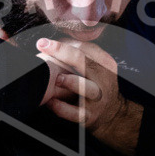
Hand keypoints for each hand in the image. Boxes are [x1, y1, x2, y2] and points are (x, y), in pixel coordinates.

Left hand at [35, 38, 142, 155]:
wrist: (112, 114)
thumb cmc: (96, 85)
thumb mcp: (96, 68)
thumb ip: (81, 53)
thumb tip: (55, 40)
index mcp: (104, 64)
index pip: (85, 48)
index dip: (63, 44)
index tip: (43, 42)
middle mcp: (102, 79)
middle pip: (85, 62)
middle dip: (63, 53)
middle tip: (43, 47)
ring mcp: (97, 99)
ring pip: (86, 88)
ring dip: (70, 82)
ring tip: (56, 78)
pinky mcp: (89, 116)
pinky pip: (75, 112)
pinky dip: (62, 108)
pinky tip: (51, 102)